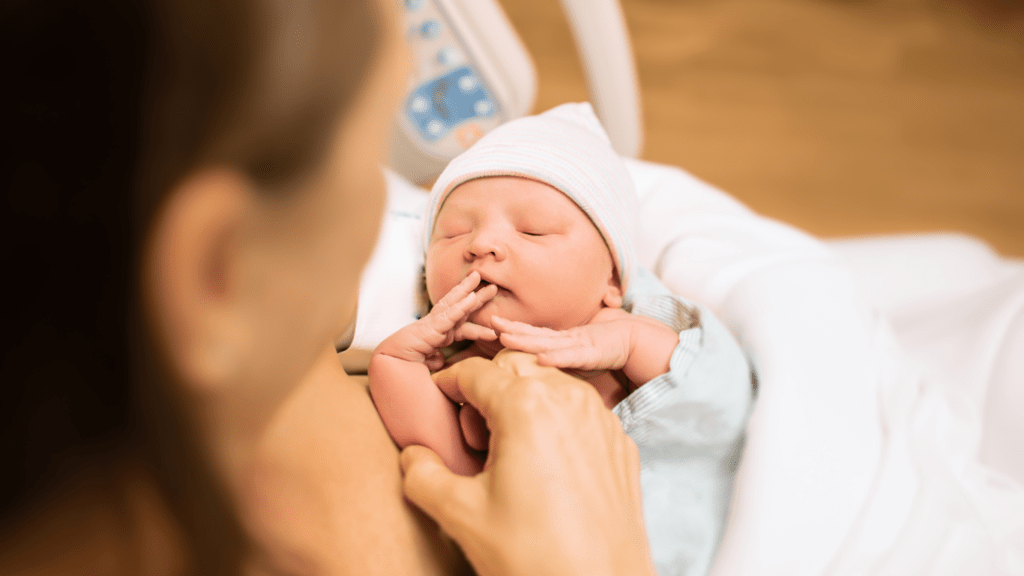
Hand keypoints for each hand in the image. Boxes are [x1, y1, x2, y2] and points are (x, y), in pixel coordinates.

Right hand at [376, 271, 497, 369]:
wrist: (392, 366)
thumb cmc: (407, 364)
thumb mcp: (429, 363)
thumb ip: (436, 360)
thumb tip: (440, 360)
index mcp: (441, 335)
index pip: (463, 326)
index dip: (479, 326)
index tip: (494, 329)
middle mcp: (438, 326)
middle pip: (460, 308)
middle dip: (476, 297)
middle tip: (492, 286)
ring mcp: (434, 325)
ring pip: (453, 303)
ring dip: (467, 290)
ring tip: (478, 277)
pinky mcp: (430, 328)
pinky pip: (449, 315)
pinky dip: (461, 307)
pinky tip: (471, 297)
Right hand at [400, 350, 657, 575]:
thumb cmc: (536, 556)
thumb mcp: (460, 515)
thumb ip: (423, 474)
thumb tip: (414, 455)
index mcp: (526, 406)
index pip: (474, 370)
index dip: (449, 384)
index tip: (439, 403)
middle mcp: (570, 399)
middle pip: (517, 365)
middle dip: (489, 385)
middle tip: (474, 433)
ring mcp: (602, 419)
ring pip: (553, 382)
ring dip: (525, 399)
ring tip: (510, 449)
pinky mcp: (621, 443)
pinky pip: (582, 410)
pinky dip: (558, 420)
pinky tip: (546, 464)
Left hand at [491, 308, 635, 371]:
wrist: (637, 339)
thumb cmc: (610, 347)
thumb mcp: (583, 356)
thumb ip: (566, 358)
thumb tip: (545, 365)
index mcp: (564, 340)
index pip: (535, 334)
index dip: (515, 328)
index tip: (495, 324)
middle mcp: (568, 340)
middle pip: (535, 335)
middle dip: (512, 329)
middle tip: (491, 322)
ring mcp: (579, 345)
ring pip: (547, 343)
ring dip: (525, 341)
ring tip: (505, 338)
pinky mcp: (592, 353)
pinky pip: (571, 358)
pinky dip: (556, 359)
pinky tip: (541, 359)